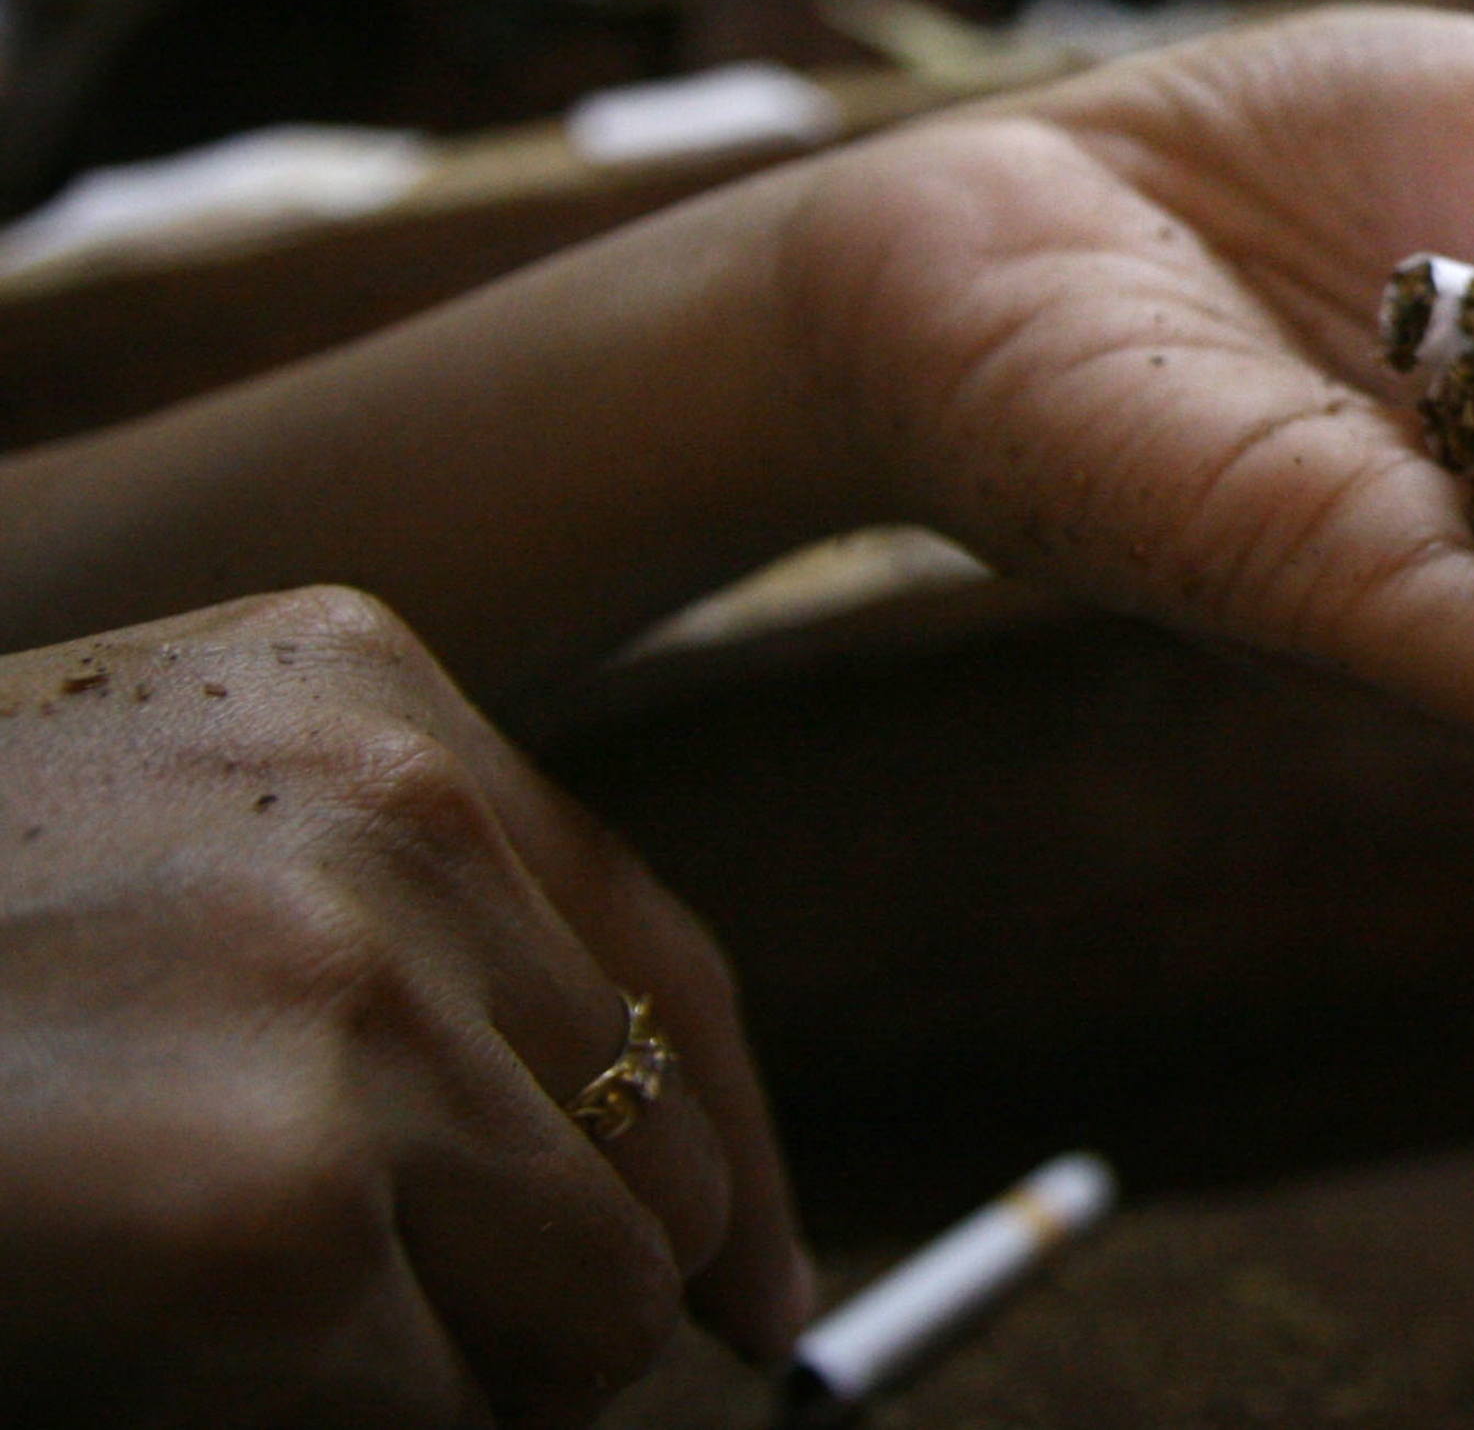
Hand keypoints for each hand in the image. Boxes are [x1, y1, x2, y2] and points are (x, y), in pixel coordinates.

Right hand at [0, 590, 804, 1427]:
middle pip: (647, 1158)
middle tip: (369, 1353)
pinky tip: (155, 1366)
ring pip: (580, 1311)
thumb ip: (368, 950)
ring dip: (438, 1385)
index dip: (732, 1162)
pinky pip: (430, 1420)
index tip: (758, 1297)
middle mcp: (390, 813)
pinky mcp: (270, 1208)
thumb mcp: (138, 860)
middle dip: (545, 1303)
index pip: (661, 967)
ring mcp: (341, 997)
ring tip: (232, 1346)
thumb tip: (652, 1209)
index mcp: (359, 694)